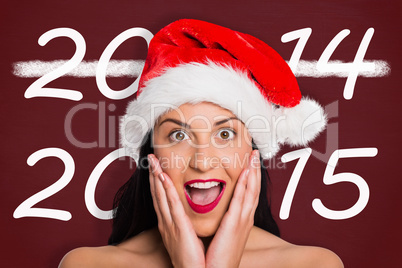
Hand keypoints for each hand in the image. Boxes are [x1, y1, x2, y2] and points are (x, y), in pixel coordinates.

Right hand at [148, 154, 205, 267]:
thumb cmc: (194, 259)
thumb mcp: (187, 238)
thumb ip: (185, 225)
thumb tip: (188, 217)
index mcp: (169, 225)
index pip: (161, 199)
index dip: (157, 182)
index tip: (156, 168)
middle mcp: (166, 222)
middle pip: (157, 194)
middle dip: (153, 175)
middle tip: (151, 158)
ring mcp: (170, 224)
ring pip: (161, 196)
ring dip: (156, 177)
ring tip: (154, 162)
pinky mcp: (178, 227)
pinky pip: (172, 205)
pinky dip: (166, 190)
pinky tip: (163, 178)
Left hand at [205, 150, 260, 267]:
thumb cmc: (219, 254)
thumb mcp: (225, 233)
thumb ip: (226, 218)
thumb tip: (222, 208)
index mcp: (242, 219)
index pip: (249, 192)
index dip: (251, 176)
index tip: (250, 161)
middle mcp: (246, 218)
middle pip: (254, 188)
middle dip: (255, 169)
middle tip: (255, 152)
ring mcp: (242, 221)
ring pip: (251, 191)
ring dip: (252, 172)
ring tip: (252, 156)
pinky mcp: (234, 225)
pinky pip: (241, 201)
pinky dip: (245, 186)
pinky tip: (246, 173)